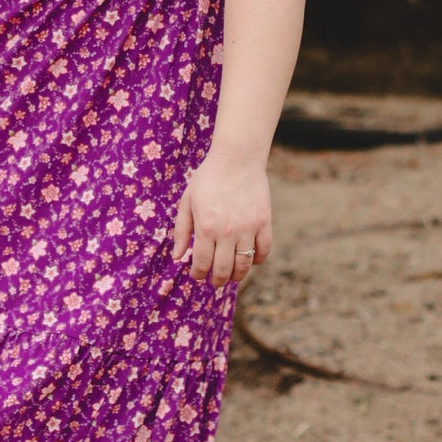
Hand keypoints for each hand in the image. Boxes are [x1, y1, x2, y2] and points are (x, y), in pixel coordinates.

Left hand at [170, 153, 271, 287]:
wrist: (237, 159)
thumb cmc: (208, 179)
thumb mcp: (187, 202)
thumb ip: (181, 231)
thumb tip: (176, 258)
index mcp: (205, 227)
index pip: (202, 264)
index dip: (198, 275)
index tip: (197, 275)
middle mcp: (227, 232)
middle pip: (224, 270)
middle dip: (217, 281)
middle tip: (215, 282)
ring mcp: (248, 228)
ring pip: (244, 265)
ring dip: (237, 275)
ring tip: (231, 275)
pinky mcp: (264, 223)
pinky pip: (263, 251)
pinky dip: (257, 260)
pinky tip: (250, 260)